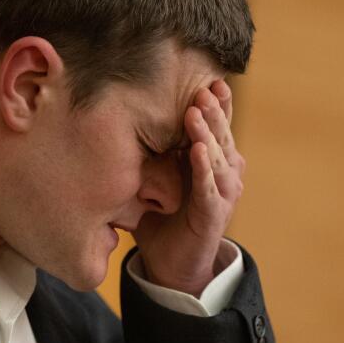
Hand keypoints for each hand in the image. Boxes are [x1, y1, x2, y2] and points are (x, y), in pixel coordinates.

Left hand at [134, 79, 244, 296]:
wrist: (173, 264)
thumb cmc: (164, 217)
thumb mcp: (156, 177)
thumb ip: (151, 151)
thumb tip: (118, 117)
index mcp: (213, 160)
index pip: (218, 125)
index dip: (217, 103)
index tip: (209, 77)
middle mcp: (225, 173)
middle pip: (221, 135)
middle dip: (213, 110)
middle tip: (204, 86)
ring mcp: (223, 194)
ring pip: (217, 157)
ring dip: (207, 132)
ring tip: (197, 110)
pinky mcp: (213, 215)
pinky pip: (209, 188)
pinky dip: (203, 168)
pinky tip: (196, 150)